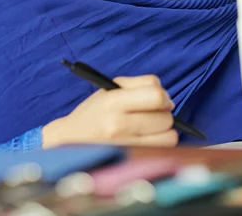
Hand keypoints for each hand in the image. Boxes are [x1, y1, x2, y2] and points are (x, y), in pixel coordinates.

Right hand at [41, 74, 177, 147]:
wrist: (72, 139)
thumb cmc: (95, 110)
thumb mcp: (112, 88)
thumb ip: (140, 84)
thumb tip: (167, 99)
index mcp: (113, 101)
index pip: (155, 96)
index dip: (163, 94)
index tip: (160, 97)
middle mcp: (119, 124)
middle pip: (165, 117)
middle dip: (164, 111)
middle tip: (154, 111)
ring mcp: (126, 145)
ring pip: (169, 136)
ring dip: (165, 128)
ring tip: (152, 125)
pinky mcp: (131, 158)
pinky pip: (163, 149)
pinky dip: (162, 141)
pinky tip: (150, 136)